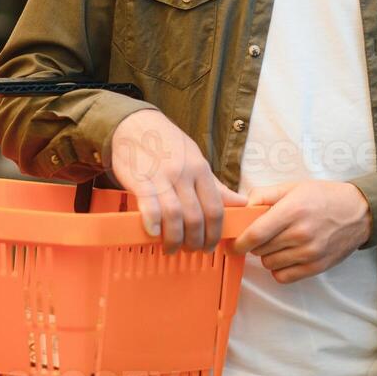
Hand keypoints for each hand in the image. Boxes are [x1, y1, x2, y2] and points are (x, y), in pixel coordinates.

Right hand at [111, 109, 245, 253]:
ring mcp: (162, 176)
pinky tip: (153, 234)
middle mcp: (184, 174)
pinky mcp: (140, 178)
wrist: (134, 124)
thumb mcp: (196, 159)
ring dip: (174, 238)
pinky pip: (149, 204)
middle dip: (195, 241)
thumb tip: (242, 203)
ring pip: (175, 215)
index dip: (214, 233)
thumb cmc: (167, 144)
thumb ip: (215, 186)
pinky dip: (153, 222)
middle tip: (190, 250)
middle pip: (195, 217)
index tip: (210, 246)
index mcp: (200, 170)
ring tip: (171, 248)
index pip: (215, 208)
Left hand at [232, 180, 372, 282]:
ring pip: (269, 263)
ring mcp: (309, 253)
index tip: (233, 243)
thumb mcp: (293, 187)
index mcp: (293, 211)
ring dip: (267, 255)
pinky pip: (283, 276)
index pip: (255, 234)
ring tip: (279, 242)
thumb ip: (264, 195)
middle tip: (263, 234)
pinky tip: (285, 256)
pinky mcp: (316, 267)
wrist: (358, 212)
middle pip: (260, 250)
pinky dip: (279, 269)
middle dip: (255, 243)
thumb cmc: (323, 197)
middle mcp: (300, 234)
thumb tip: (243, 207)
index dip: (239, 242)